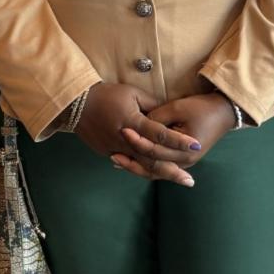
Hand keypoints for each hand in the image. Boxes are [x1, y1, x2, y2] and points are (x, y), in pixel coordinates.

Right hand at [75, 83, 201, 186]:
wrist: (77, 103)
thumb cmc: (107, 94)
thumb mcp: (132, 93)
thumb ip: (152, 105)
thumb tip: (169, 113)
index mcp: (133, 121)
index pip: (161, 134)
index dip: (179, 140)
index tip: (196, 145)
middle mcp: (125, 139)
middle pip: (152, 159)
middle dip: (173, 170)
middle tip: (190, 180)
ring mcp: (114, 148)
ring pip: (141, 166)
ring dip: (160, 174)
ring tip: (177, 180)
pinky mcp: (106, 152)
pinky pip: (127, 163)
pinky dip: (142, 170)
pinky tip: (156, 175)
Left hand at [112, 93, 235, 183]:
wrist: (223, 112)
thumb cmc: (201, 108)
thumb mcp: (178, 108)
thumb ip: (157, 118)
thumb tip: (137, 126)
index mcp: (185, 150)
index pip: (155, 149)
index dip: (137, 141)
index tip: (122, 131)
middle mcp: (184, 162)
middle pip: (152, 165)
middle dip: (132, 159)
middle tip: (111, 153)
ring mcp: (184, 163)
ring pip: (155, 171)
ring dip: (136, 167)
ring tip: (116, 160)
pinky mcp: (182, 160)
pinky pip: (160, 167)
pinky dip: (145, 165)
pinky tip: (130, 161)